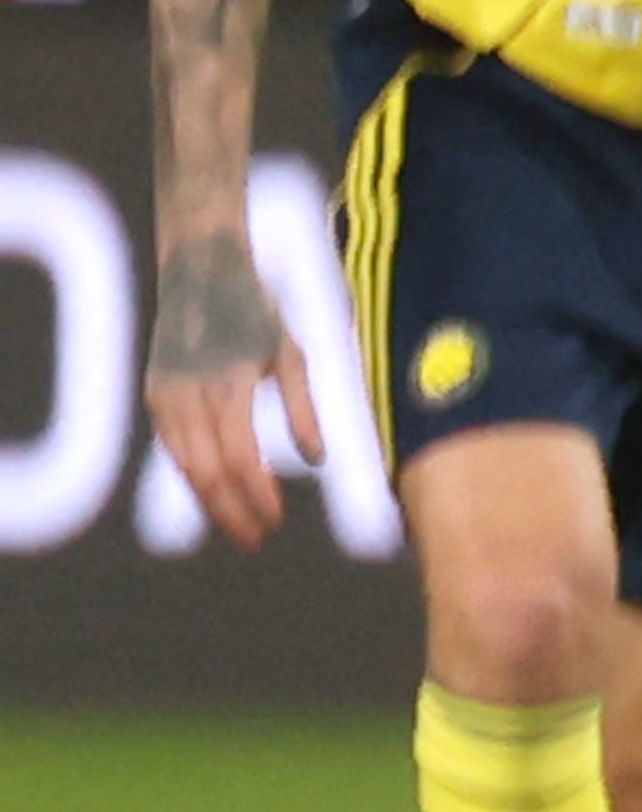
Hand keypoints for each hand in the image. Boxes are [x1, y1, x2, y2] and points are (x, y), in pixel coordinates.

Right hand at [143, 229, 317, 549]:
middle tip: (258, 539)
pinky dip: (193, 477)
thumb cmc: (257, 312)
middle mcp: (189, 394)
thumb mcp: (293, 355)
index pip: (238, 458)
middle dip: (232, 511)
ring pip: (184, 466)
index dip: (256, 495)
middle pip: (206, 472)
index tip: (277, 520)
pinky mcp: (155, 395)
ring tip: (240, 527)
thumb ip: (305, 409)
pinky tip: (215, 495)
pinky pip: (172, 448)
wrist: (200, 272)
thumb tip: (317, 460)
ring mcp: (165, 395)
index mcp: (228, 384)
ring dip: (210, 502)